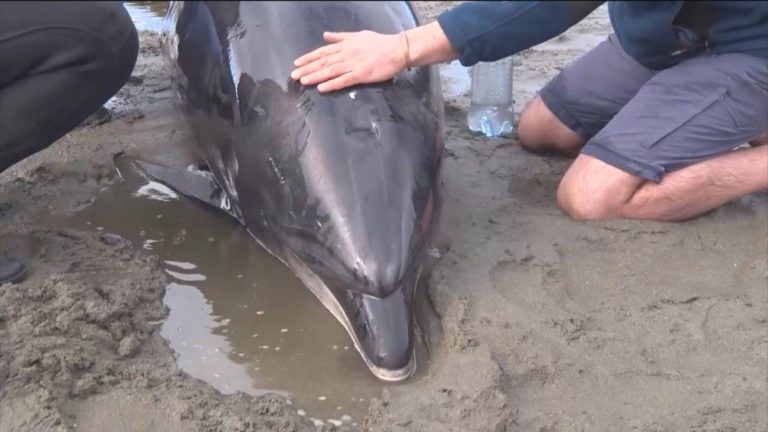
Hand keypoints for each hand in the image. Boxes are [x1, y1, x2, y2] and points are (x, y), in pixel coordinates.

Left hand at [291, 30, 408, 92]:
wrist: (397, 49)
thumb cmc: (379, 43)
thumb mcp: (357, 35)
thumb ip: (340, 36)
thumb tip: (325, 35)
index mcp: (345, 45)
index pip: (323, 51)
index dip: (309, 58)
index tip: (297, 63)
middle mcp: (346, 54)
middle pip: (323, 62)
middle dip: (307, 68)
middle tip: (294, 76)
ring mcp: (353, 64)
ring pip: (330, 71)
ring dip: (315, 76)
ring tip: (303, 81)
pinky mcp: (361, 74)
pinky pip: (344, 80)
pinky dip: (332, 84)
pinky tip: (322, 88)